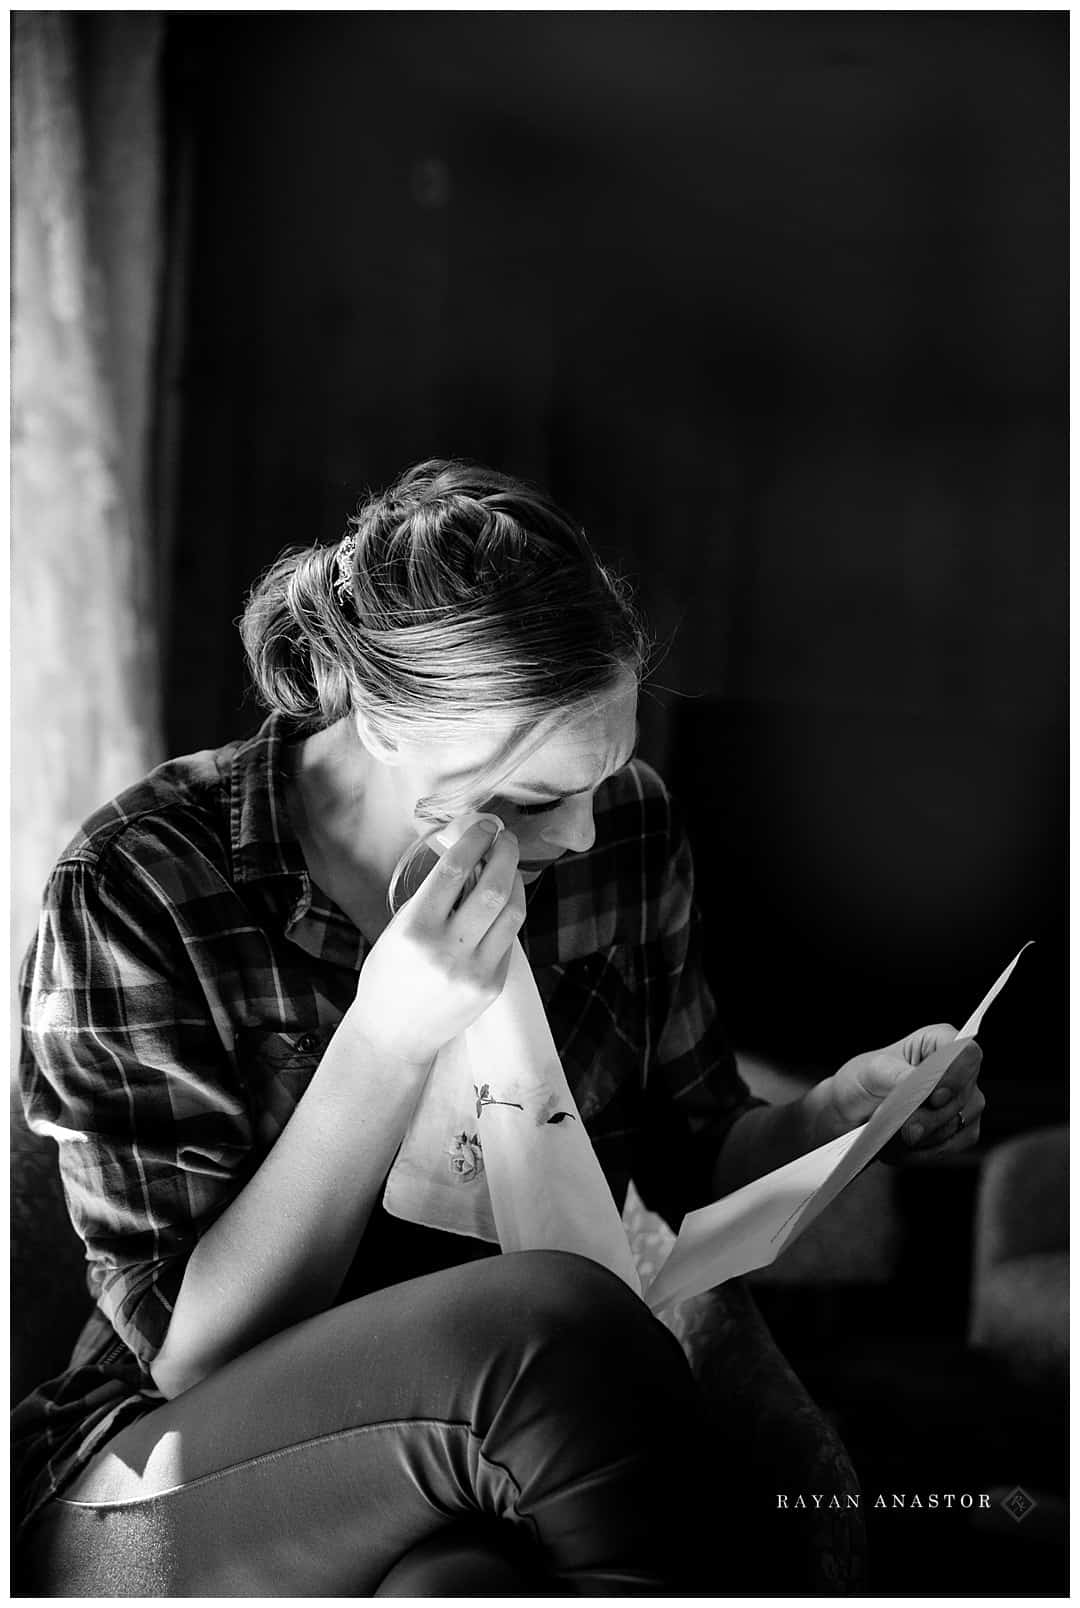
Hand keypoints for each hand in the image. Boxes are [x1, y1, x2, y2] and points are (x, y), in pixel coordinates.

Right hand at [348, 820, 526, 1065]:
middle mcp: (447, 949)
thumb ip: (430, 899)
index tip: (485, 825)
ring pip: (511, 913)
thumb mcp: (396, 931)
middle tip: (507, 839)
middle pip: (493, 888)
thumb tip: (467, 858)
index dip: (474, 840)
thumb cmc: (388, 977)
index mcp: (414, 930)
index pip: (453, 871)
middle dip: (505, 855)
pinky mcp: (492, 985)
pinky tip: (506, 902)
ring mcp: (474, 970)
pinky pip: (510, 939)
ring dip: (515, 881)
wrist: (394, 1035)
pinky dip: (510, 914)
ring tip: (510, 866)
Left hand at [822, 1024, 984, 1162]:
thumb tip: (914, 1081)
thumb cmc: (864, 1080)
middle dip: (932, 1116)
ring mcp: (964, 1102)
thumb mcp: (871, 1070)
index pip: (967, 1054)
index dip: (956, 1075)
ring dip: (925, 1136)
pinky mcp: (960, 1131)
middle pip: (965, 1095)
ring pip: (959, 1124)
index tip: (933, 1095)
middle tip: (905, 1129)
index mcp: (939, 1042)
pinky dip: (925, 1152)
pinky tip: (902, 1150)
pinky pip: (952, 1146)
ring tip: (893, 1138)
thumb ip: (895, 1073)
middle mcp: (959, 1071)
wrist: (854, 1110)